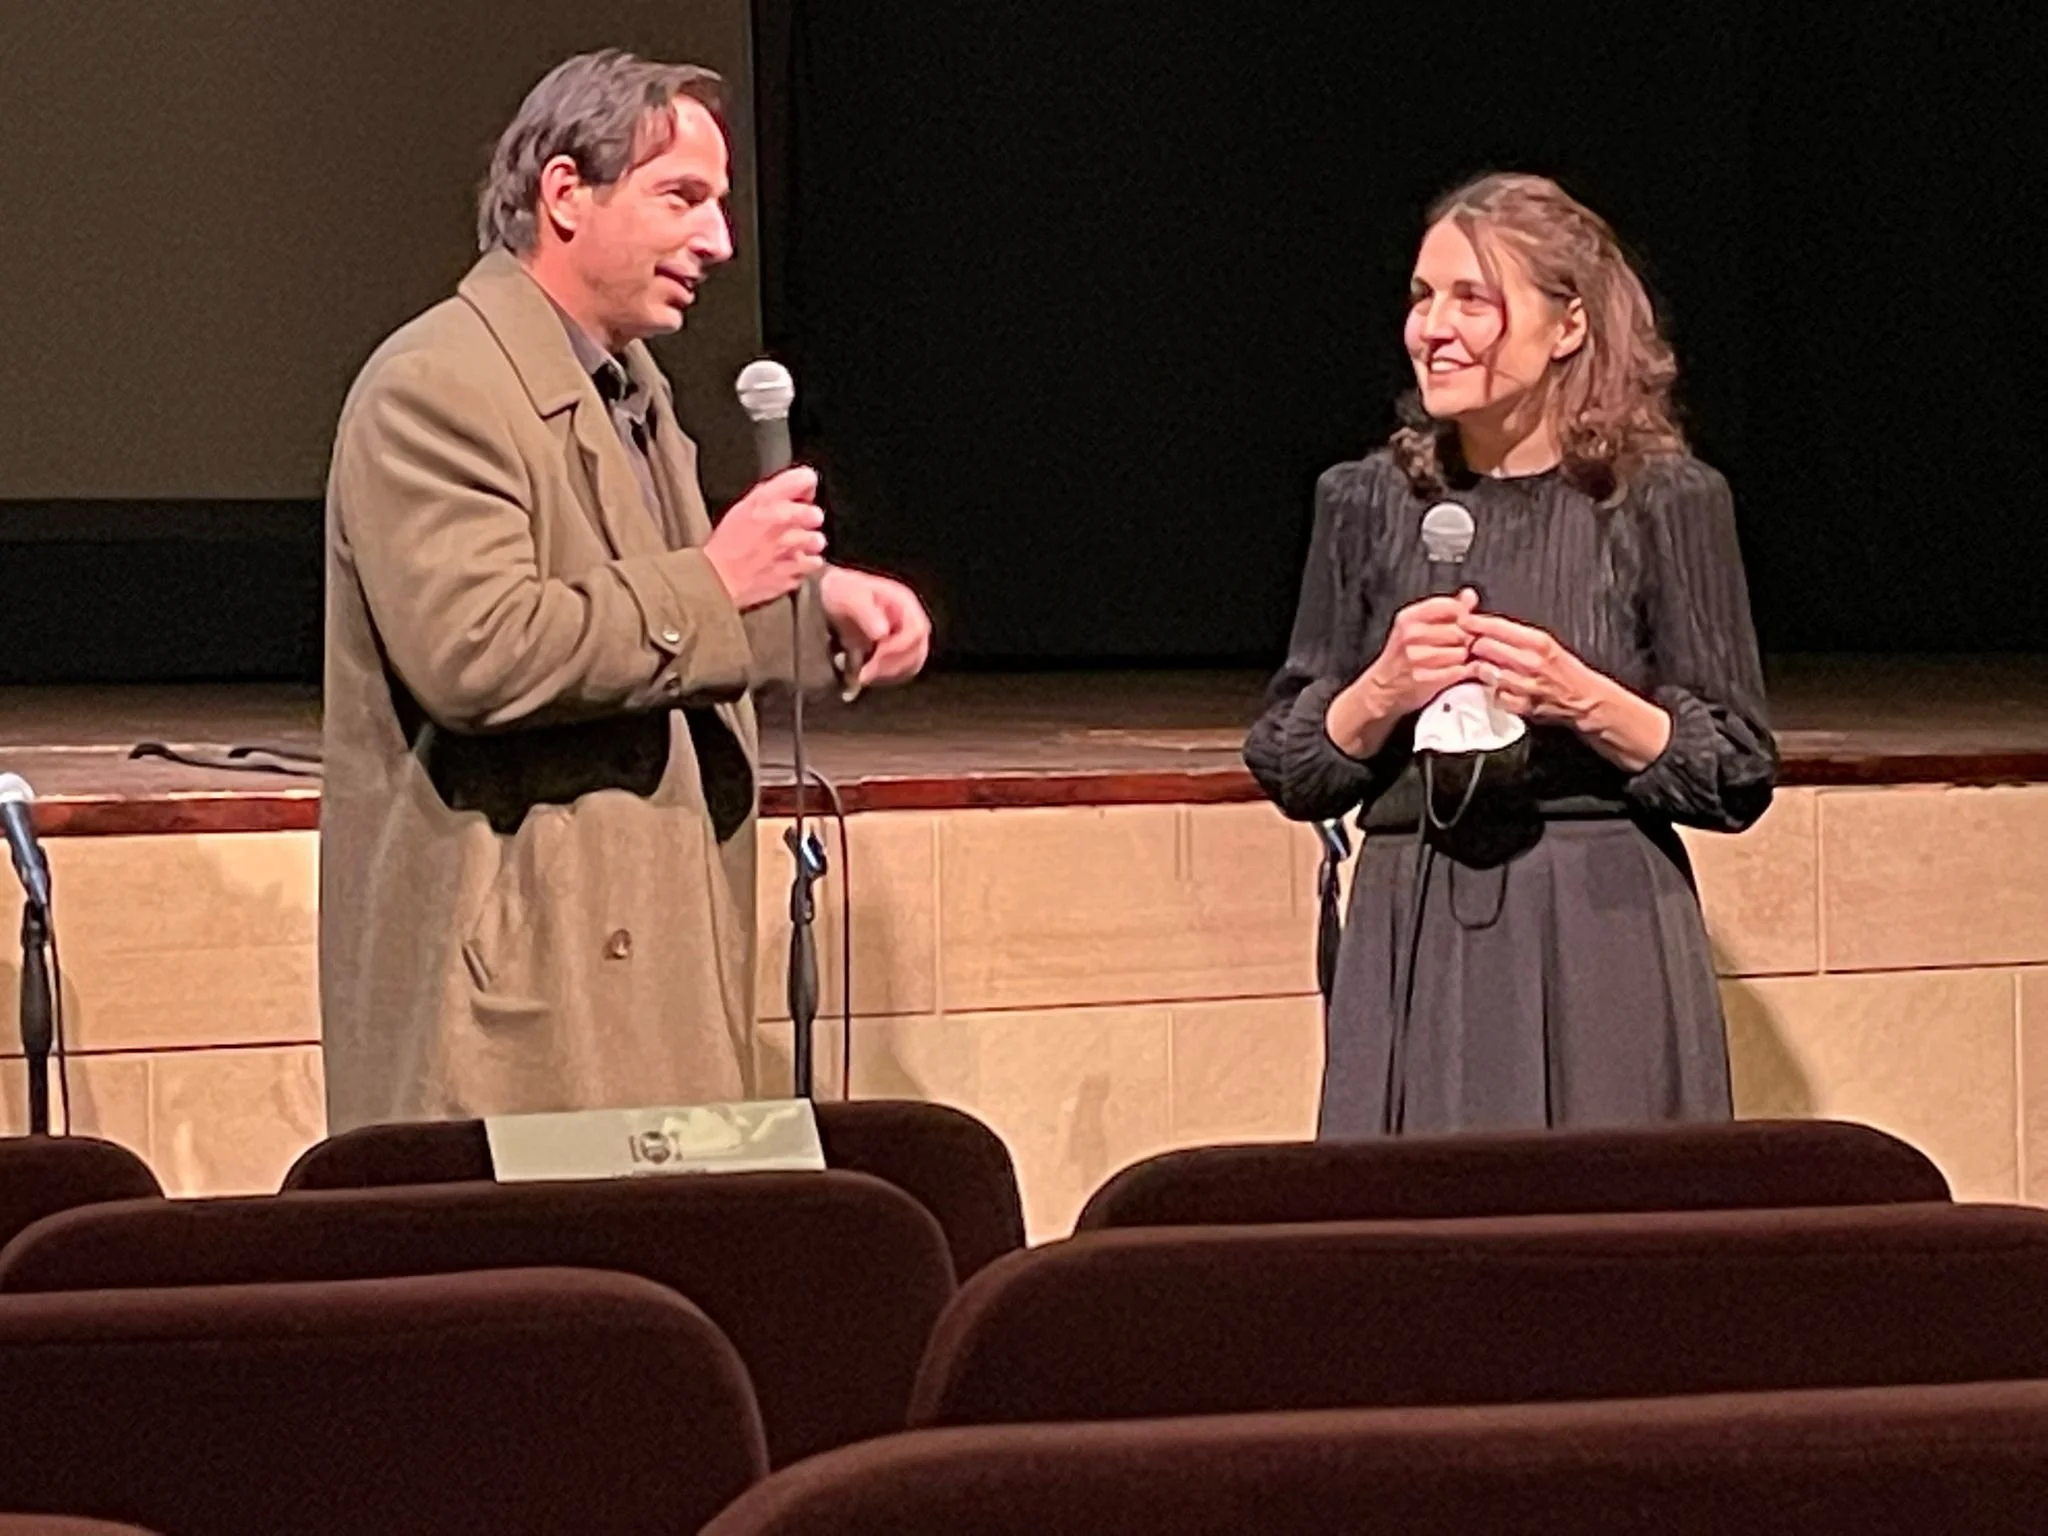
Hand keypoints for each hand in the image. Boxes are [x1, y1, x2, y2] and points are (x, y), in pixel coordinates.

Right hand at [703, 466, 827, 609]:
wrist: (718, 579)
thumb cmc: (727, 544)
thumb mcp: (743, 507)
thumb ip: (771, 495)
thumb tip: (794, 491)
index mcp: (766, 500)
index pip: (806, 478)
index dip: (804, 488)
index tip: (800, 497)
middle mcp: (783, 520)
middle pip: (816, 513)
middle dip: (807, 519)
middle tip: (791, 527)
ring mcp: (791, 548)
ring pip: (818, 540)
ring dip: (808, 544)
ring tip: (789, 548)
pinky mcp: (795, 572)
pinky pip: (814, 564)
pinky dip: (805, 564)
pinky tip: (788, 562)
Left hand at [819, 566, 931, 687]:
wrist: (829, 595)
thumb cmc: (840, 591)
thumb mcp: (849, 596)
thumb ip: (866, 612)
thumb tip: (882, 633)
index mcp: (905, 603)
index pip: (916, 631)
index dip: (898, 649)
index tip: (874, 658)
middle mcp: (910, 621)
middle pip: (917, 652)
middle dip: (891, 667)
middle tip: (864, 675)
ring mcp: (904, 638)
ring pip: (910, 666)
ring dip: (886, 675)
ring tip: (859, 676)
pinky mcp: (893, 653)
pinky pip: (897, 672)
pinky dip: (881, 678)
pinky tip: (859, 676)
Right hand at [1358, 588, 1481, 716]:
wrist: (1382, 688)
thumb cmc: (1403, 655)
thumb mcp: (1417, 625)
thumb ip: (1446, 608)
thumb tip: (1470, 595)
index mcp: (1409, 617)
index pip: (1451, 606)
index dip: (1464, 617)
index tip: (1462, 625)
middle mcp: (1410, 634)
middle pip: (1460, 630)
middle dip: (1465, 639)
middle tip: (1459, 646)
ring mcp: (1415, 657)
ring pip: (1461, 651)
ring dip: (1463, 658)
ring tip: (1453, 660)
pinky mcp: (1423, 678)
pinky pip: (1457, 671)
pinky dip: (1460, 673)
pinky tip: (1452, 672)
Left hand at [1463, 611, 1674, 771]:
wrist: (1586, 700)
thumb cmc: (1565, 670)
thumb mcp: (1545, 644)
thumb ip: (1516, 635)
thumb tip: (1485, 625)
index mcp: (1538, 641)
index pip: (1496, 626)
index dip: (1474, 622)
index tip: (1461, 620)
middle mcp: (1531, 661)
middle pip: (1483, 646)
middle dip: (1472, 646)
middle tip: (1468, 647)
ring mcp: (1525, 684)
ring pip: (1485, 671)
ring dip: (1479, 669)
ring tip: (1480, 667)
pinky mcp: (1522, 705)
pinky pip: (1494, 695)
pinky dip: (1492, 692)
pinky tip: (1497, 687)